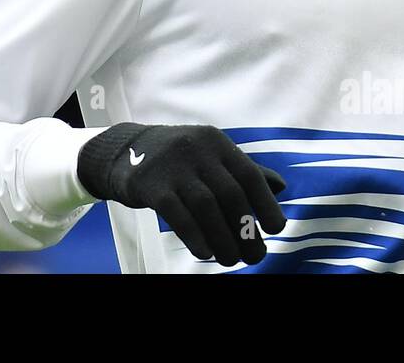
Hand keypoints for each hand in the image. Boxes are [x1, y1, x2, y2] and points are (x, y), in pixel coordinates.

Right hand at [78, 122, 286, 266]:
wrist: (123, 150)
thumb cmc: (177, 159)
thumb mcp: (208, 156)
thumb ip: (241, 170)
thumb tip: (281, 186)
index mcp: (216, 143)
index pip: (248, 174)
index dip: (266, 203)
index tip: (277, 229)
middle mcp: (197, 150)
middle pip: (230, 194)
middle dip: (246, 230)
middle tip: (255, 256)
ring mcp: (172, 166)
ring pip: (206, 207)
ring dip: (223, 239)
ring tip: (231, 261)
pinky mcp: (150, 184)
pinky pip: (178, 214)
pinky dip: (195, 236)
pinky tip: (205, 253)